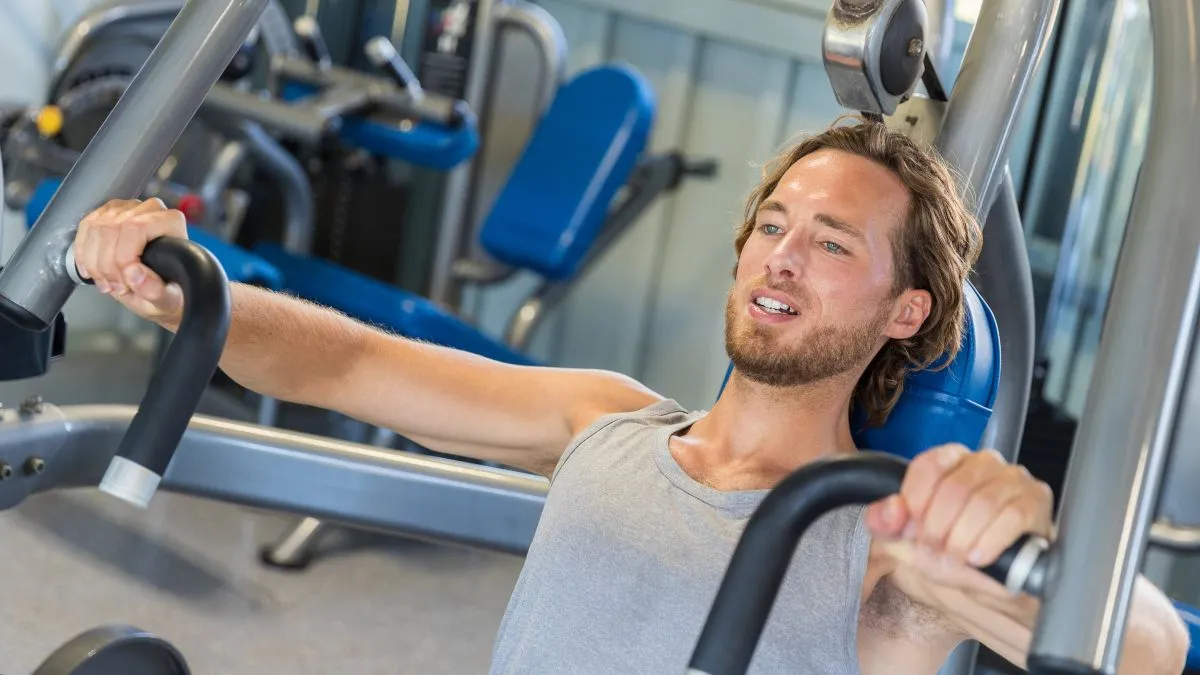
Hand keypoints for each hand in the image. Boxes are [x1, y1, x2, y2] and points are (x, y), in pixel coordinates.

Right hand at [74, 198, 187, 327]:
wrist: (162, 287)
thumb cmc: (170, 289)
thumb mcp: (168, 298)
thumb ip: (155, 290)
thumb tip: (133, 274)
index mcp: (170, 221)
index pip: (135, 228)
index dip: (123, 258)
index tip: (125, 283)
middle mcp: (149, 209)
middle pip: (111, 228)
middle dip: (107, 265)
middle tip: (115, 288)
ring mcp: (126, 208)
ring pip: (95, 229)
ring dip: (94, 262)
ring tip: (107, 284)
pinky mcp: (107, 213)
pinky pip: (85, 228)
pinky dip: (83, 254)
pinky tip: (92, 272)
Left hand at [864, 444, 1053, 598]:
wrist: (992, 582)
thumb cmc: (951, 551)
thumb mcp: (907, 541)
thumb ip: (886, 523)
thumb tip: (890, 510)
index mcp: (950, 460)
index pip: (928, 466)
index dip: (915, 502)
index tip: (911, 531)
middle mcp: (984, 463)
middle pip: (954, 487)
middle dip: (938, 527)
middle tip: (934, 550)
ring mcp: (1014, 480)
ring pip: (982, 502)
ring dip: (962, 538)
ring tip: (955, 558)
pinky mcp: (1036, 502)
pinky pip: (1011, 516)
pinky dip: (989, 541)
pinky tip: (979, 557)